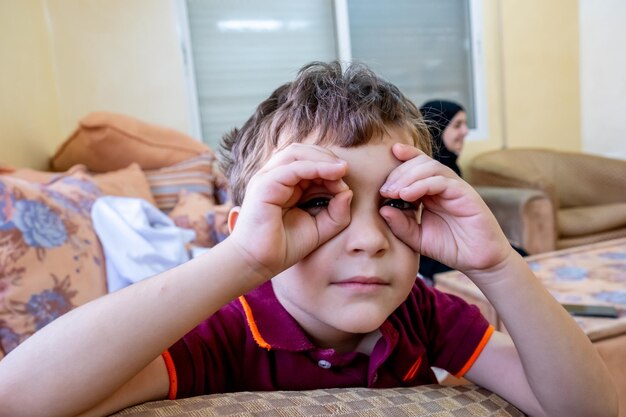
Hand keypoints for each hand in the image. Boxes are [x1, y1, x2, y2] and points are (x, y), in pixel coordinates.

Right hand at [228, 143, 351, 279]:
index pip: (307, 161)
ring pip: (296, 153)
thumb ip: (337, 213)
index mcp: (285, 183)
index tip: (346, 182)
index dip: (329, 166)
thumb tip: (348, 191)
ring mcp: (267, 179)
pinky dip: (315, 167)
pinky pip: (292, 168)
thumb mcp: (320, 228)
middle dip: (326, 156)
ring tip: (341, 169)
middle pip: (302, 151)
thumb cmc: (284, 247)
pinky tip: (333, 173)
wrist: (258, 263)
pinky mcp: (264, 185)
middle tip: (345, 169)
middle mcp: (274, 177)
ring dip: (322, 158)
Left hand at [379, 143, 511, 274]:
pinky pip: (442, 182)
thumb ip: (400, 225)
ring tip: (393, 192)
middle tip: (383, 190)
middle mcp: (442, 186)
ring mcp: (455, 188)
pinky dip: (422, 185)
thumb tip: (382, 209)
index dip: (402, 158)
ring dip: (408, 176)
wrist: (478, 261)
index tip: (385, 155)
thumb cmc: (450, 247)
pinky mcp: (465, 194)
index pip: (416, 166)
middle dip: (398, 172)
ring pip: (430, 167)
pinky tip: (407, 195)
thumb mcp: (417, 238)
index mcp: (431, 191)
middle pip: (420, 163)